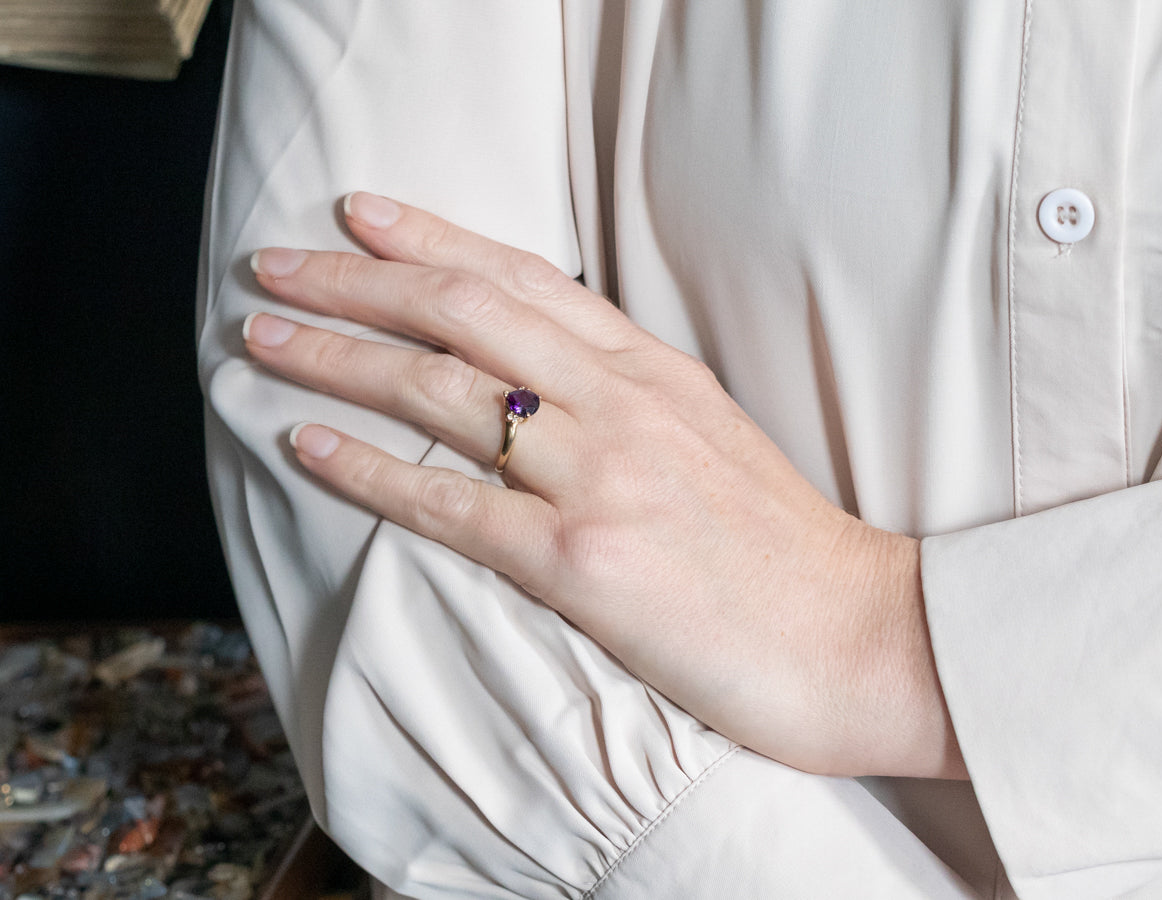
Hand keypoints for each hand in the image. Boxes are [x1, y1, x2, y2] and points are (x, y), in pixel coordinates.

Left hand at [243, 192, 964, 778]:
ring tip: (263, 340)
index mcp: (653, 373)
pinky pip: (451, 505)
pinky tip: (307, 445)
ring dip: (338, 358)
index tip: (362, 214)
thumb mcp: (712, 439)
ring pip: (443, 392)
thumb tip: (547, 379)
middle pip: (465, 313)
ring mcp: (603, 479)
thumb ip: (631, 398)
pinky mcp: (584, 564)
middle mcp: (622, 406)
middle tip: (274, 265)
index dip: (433, 236)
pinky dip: (368, 470)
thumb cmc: (784, 551)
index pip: (524, 276)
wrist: (860, 637)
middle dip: (356, 281)